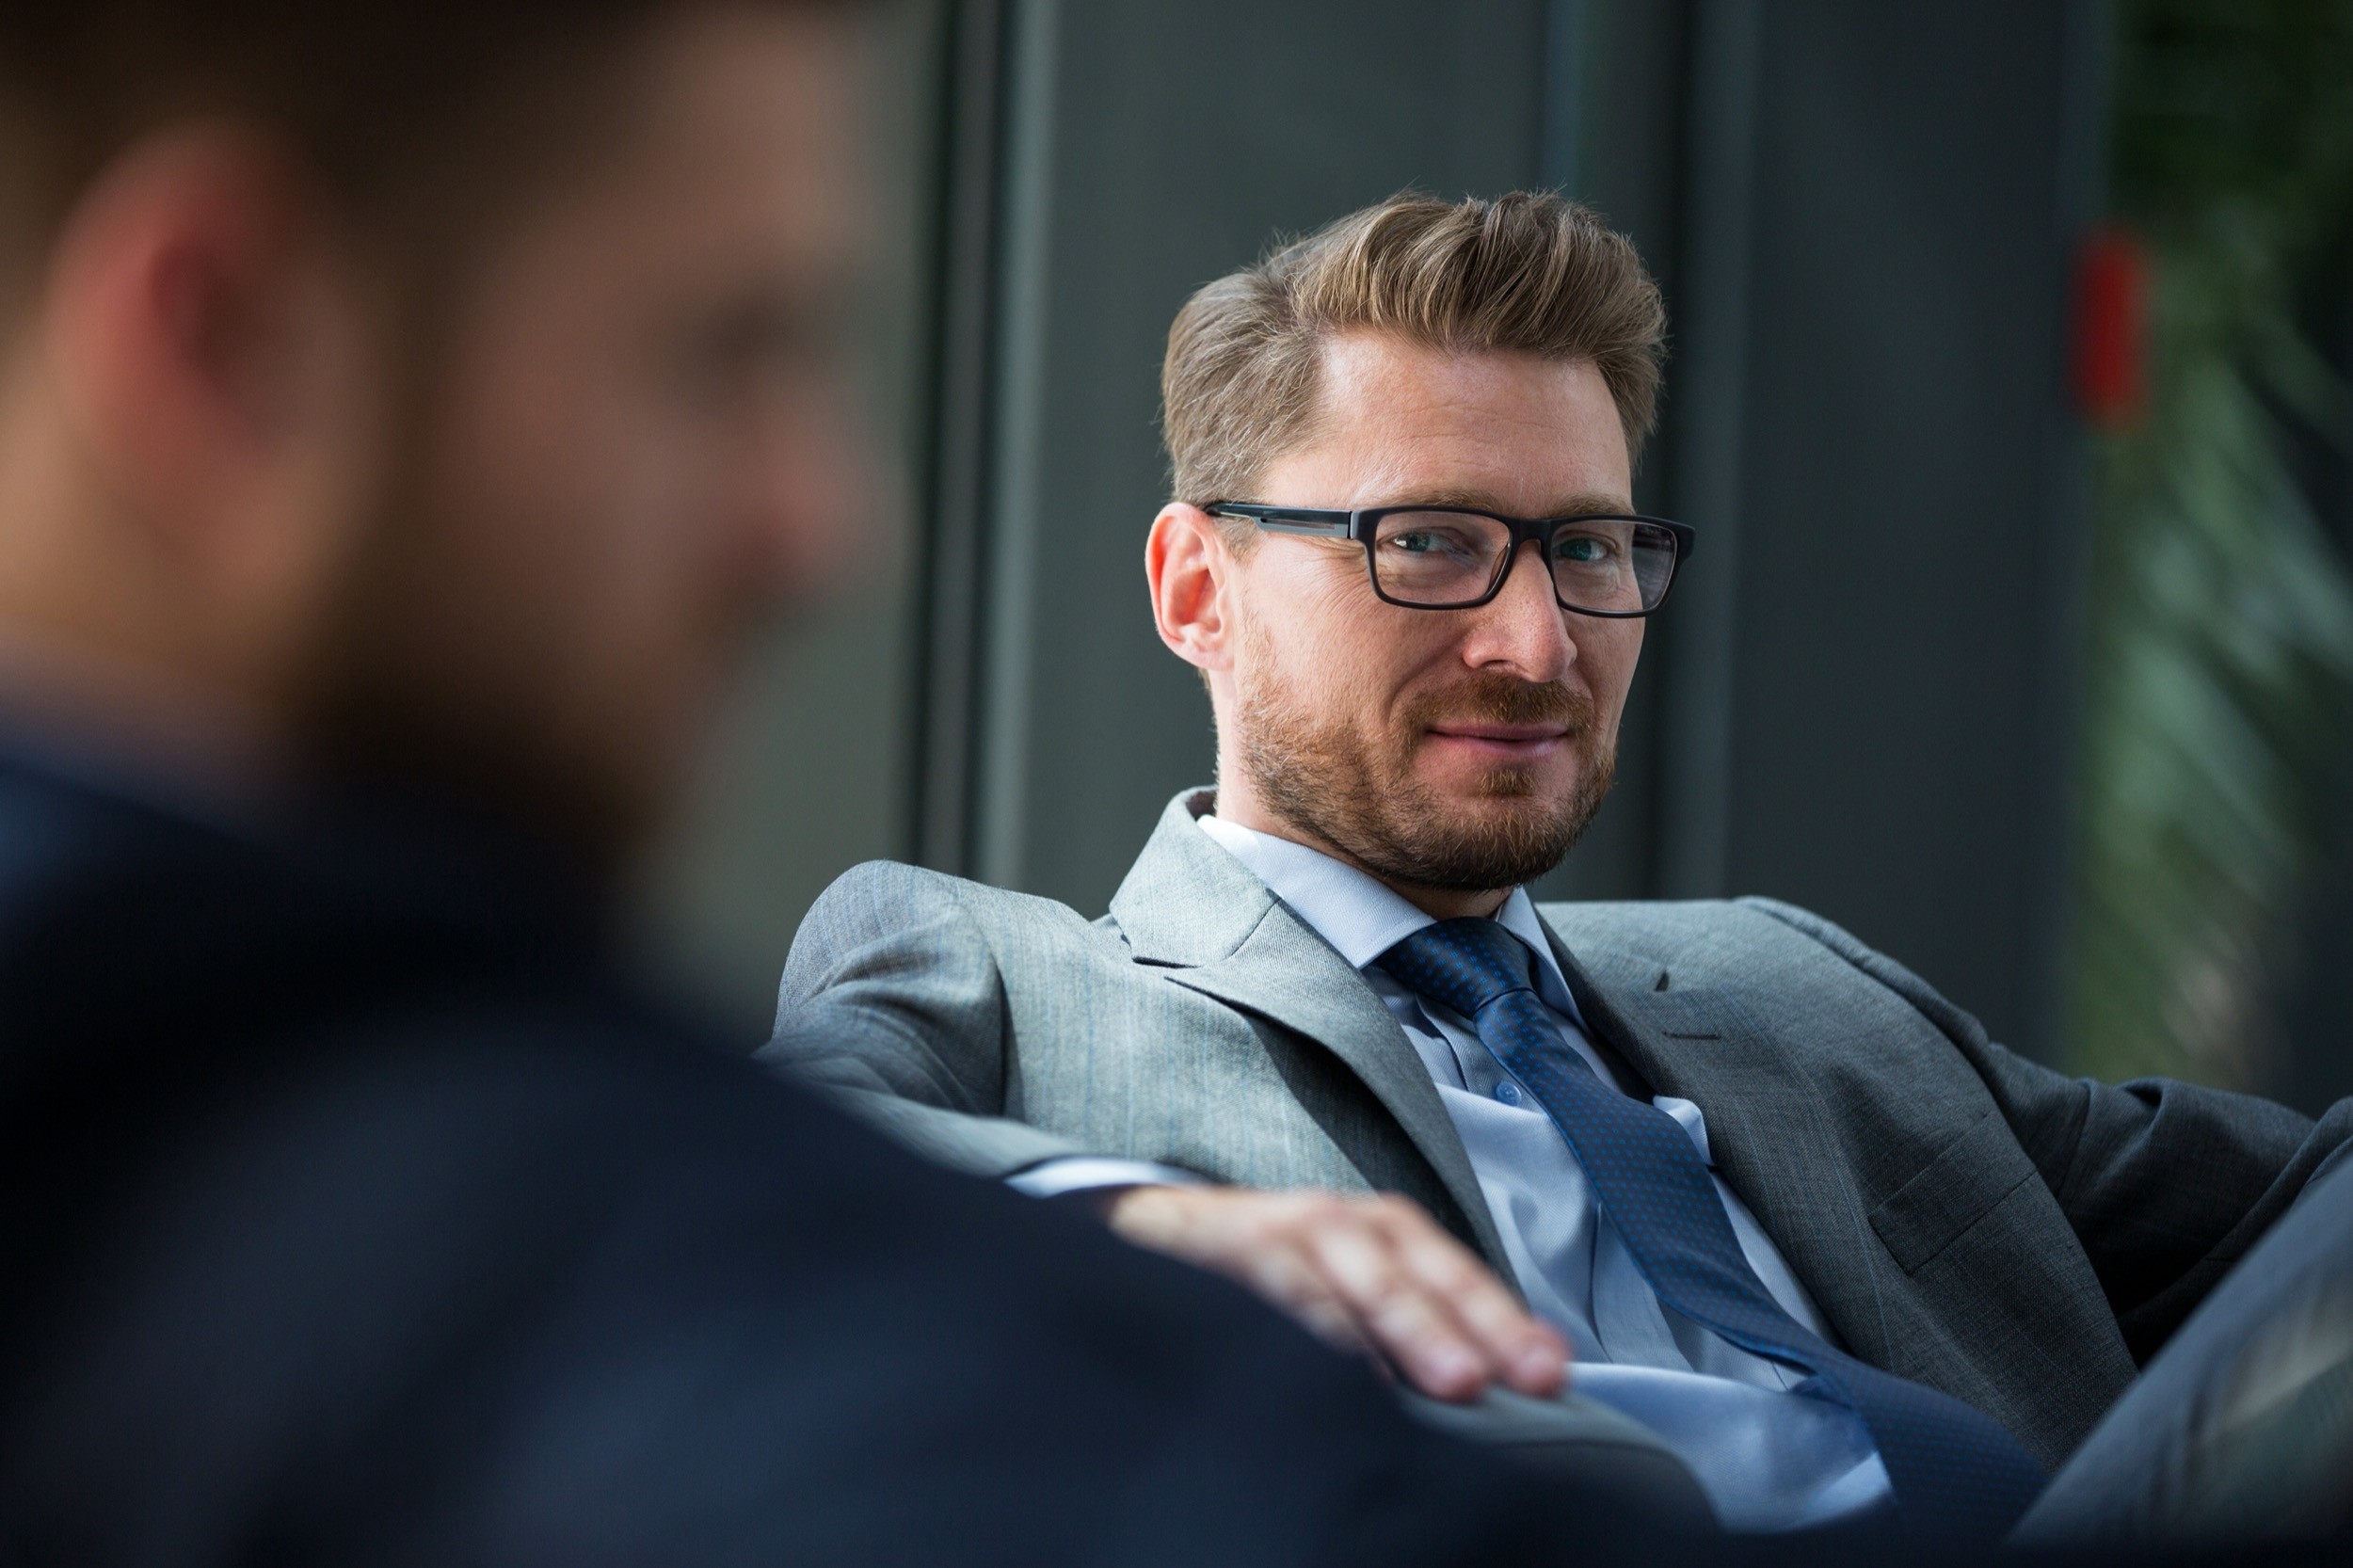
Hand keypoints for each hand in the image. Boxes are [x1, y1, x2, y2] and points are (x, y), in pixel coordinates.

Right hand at [1105, 1184, 1567, 1402]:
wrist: (1161, 1229)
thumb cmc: (1279, 1271)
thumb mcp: (1356, 1283)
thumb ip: (1419, 1326)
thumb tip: (1498, 1386)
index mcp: (1385, 1232)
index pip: (1456, 1275)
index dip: (1501, 1322)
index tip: (1546, 1372)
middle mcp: (1339, 1224)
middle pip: (1404, 1276)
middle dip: (1446, 1327)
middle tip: (1477, 1381)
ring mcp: (1280, 1235)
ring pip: (1340, 1280)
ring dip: (1381, 1330)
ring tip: (1419, 1379)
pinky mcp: (1224, 1251)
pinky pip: (1266, 1293)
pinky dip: (1299, 1329)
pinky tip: (1322, 1373)